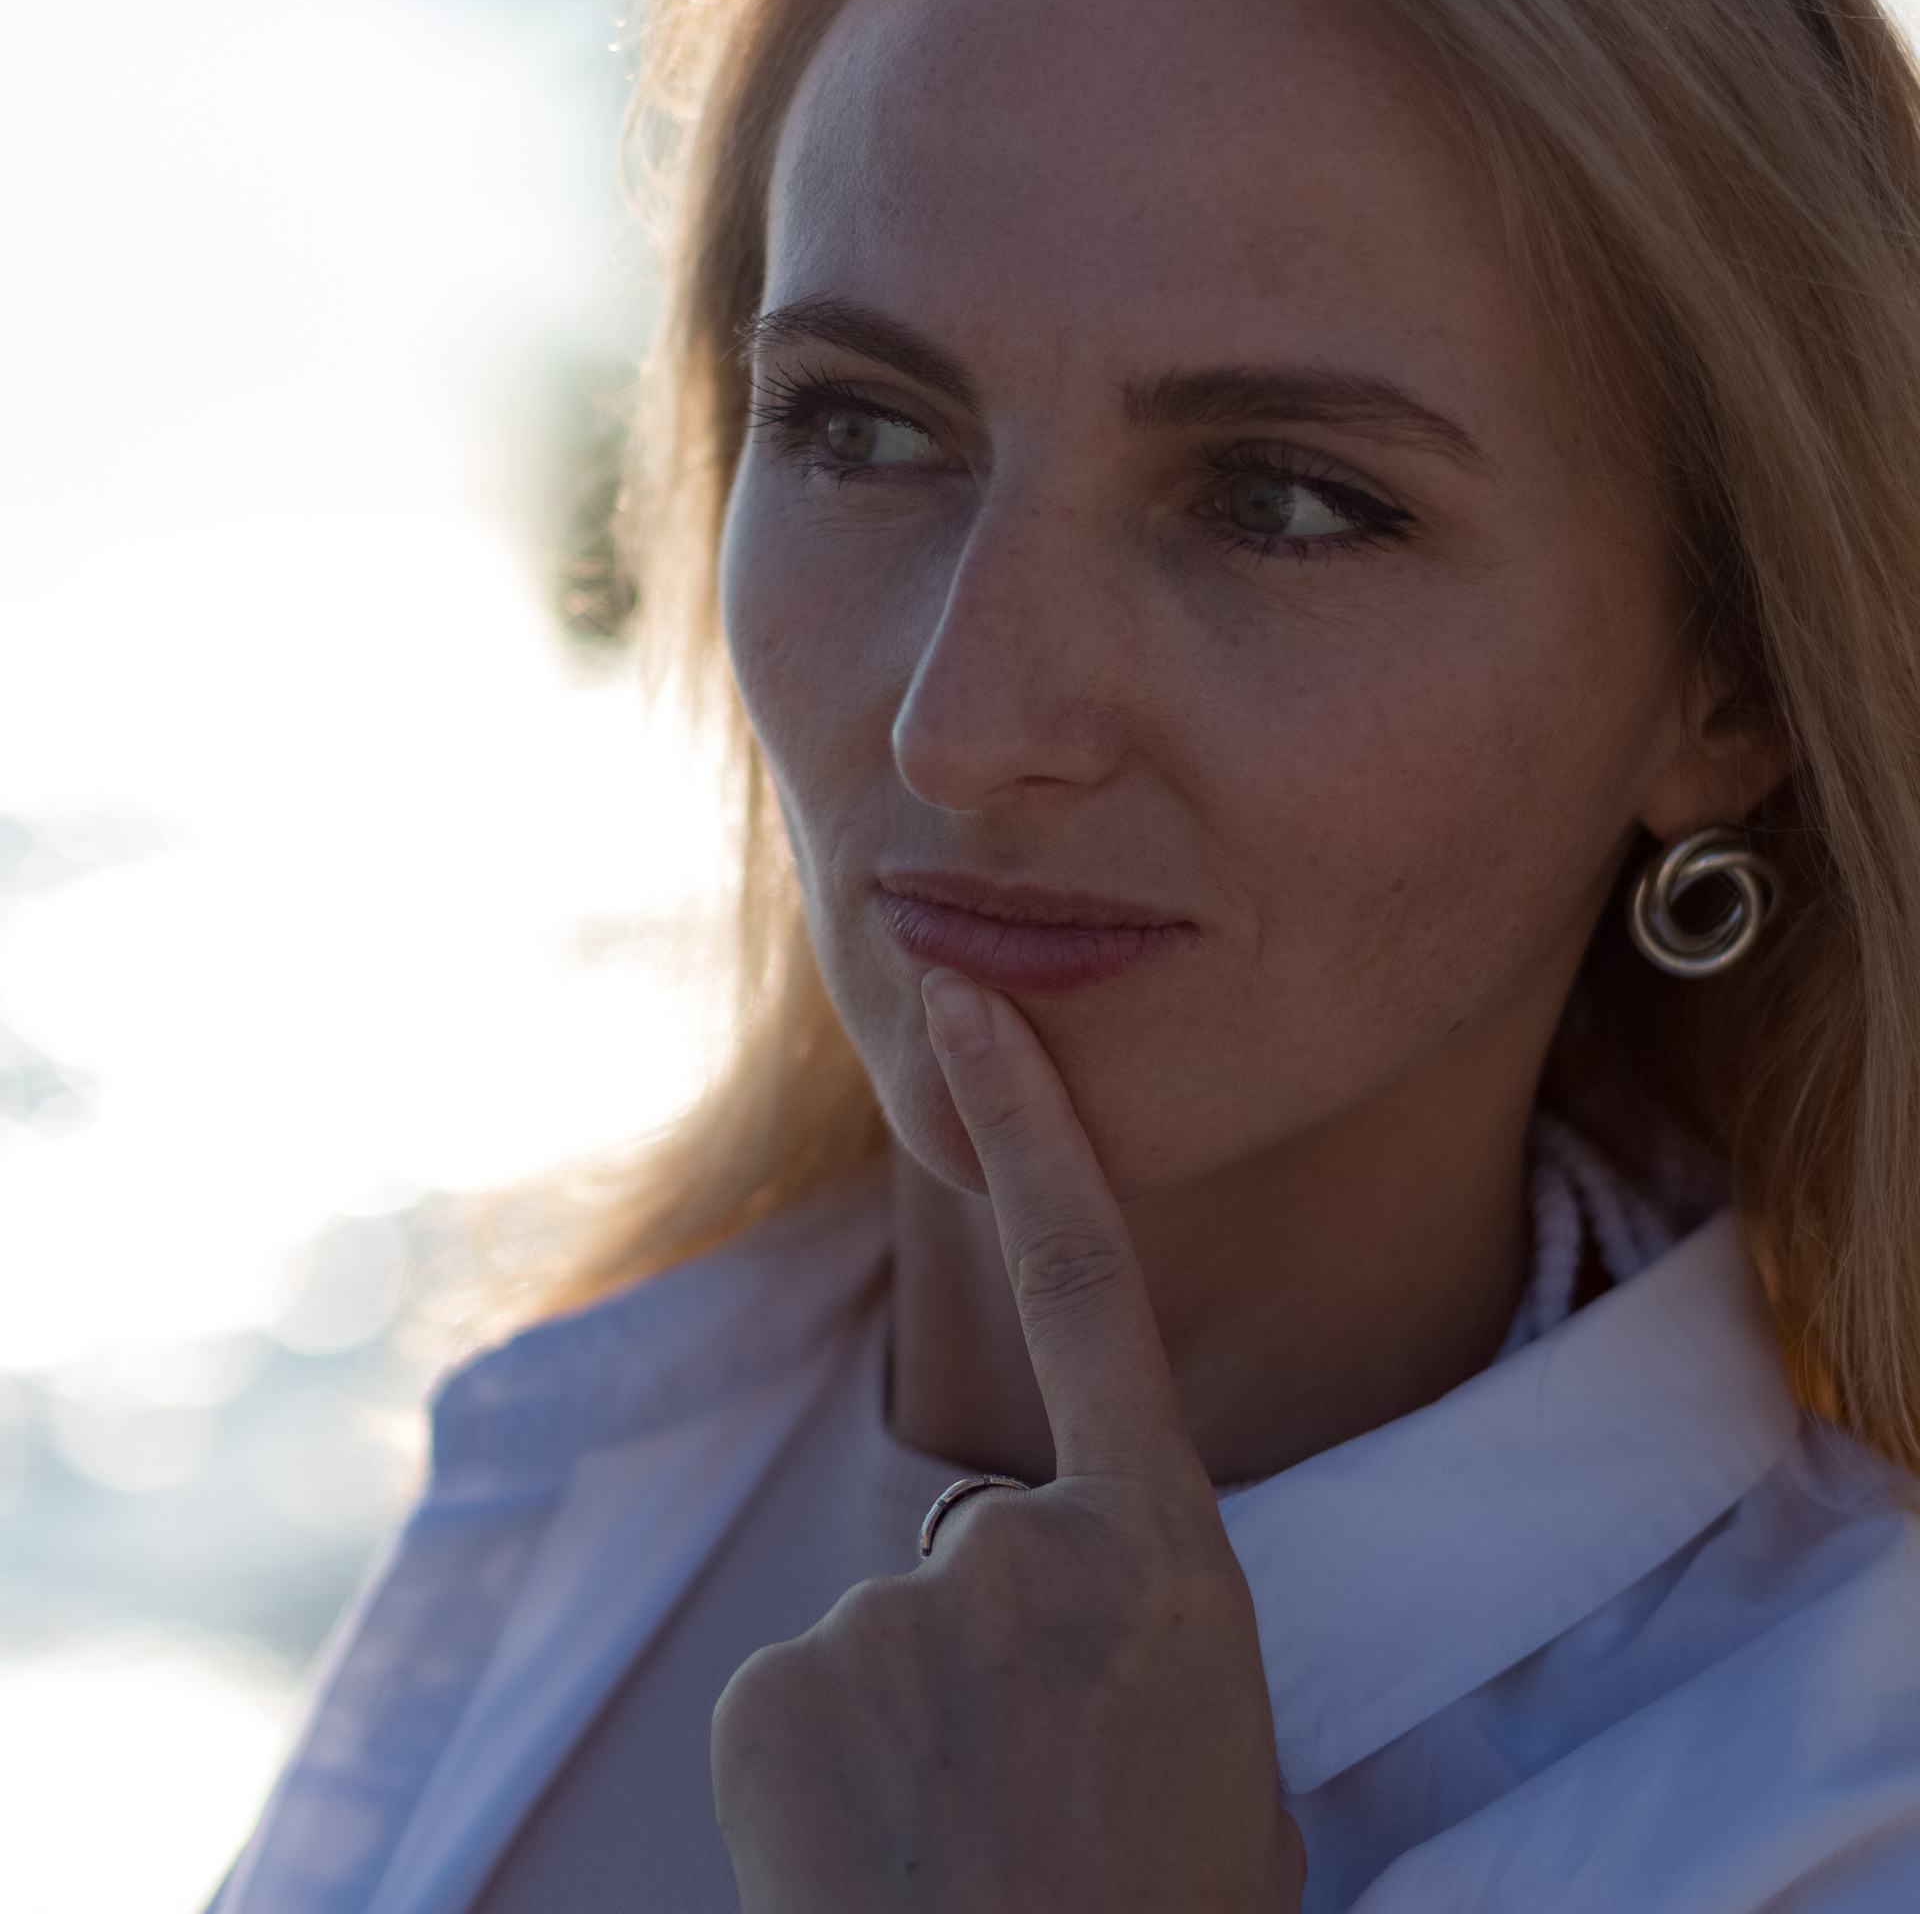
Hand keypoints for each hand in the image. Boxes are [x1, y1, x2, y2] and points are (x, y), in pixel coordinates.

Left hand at [711, 968, 1305, 1912]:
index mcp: (1163, 1553)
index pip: (1083, 1285)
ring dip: (915, 1731)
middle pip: (978, 1540)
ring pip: (889, 1639)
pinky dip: (826, 1781)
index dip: (1033, 1132)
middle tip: (1031, 1801)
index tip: (968, 1007)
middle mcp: (1027, 1547)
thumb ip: (1139, 1622)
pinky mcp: (781, 1686)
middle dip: (991, 1651)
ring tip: (966, 1851)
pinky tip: (881, 1864)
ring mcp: (895, 1608)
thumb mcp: (1218, 1752)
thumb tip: (1069, 1605)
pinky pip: (804, 1703)